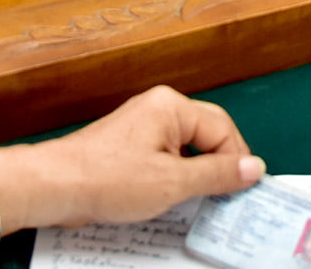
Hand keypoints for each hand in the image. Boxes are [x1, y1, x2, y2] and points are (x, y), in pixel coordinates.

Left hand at [0, 87, 262, 231]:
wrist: (57, 187)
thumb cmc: (108, 179)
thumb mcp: (173, 183)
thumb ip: (217, 175)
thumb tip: (253, 168)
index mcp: (172, 107)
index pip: (223, 130)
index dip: (235, 162)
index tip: (242, 192)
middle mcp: (159, 109)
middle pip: (207, 136)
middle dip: (217, 169)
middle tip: (224, 200)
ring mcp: (143, 127)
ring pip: (187, 150)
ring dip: (195, 177)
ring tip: (196, 204)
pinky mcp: (130, 147)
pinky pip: (167, 158)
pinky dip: (175, 179)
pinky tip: (171, 200)